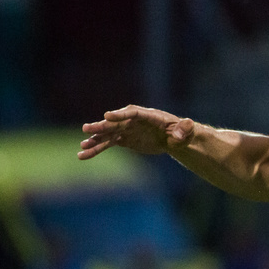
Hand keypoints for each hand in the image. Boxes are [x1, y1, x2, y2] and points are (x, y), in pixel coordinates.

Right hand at [78, 105, 194, 159]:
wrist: (174, 139)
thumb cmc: (181, 133)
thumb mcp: (185, 132)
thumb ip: (184, 129)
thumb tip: (187, 125)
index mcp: (148, 116)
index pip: (133, 113)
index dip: (120, 115)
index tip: (107, 116)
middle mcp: (134, 121)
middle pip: (116, 122)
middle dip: (101, 126)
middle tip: (86, 128)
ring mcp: (127, 129)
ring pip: (108, 134)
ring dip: (95, 140)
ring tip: (81, 148)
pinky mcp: (123, 139)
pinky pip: (107, 144)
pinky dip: (96, 149)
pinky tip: (84, 155)